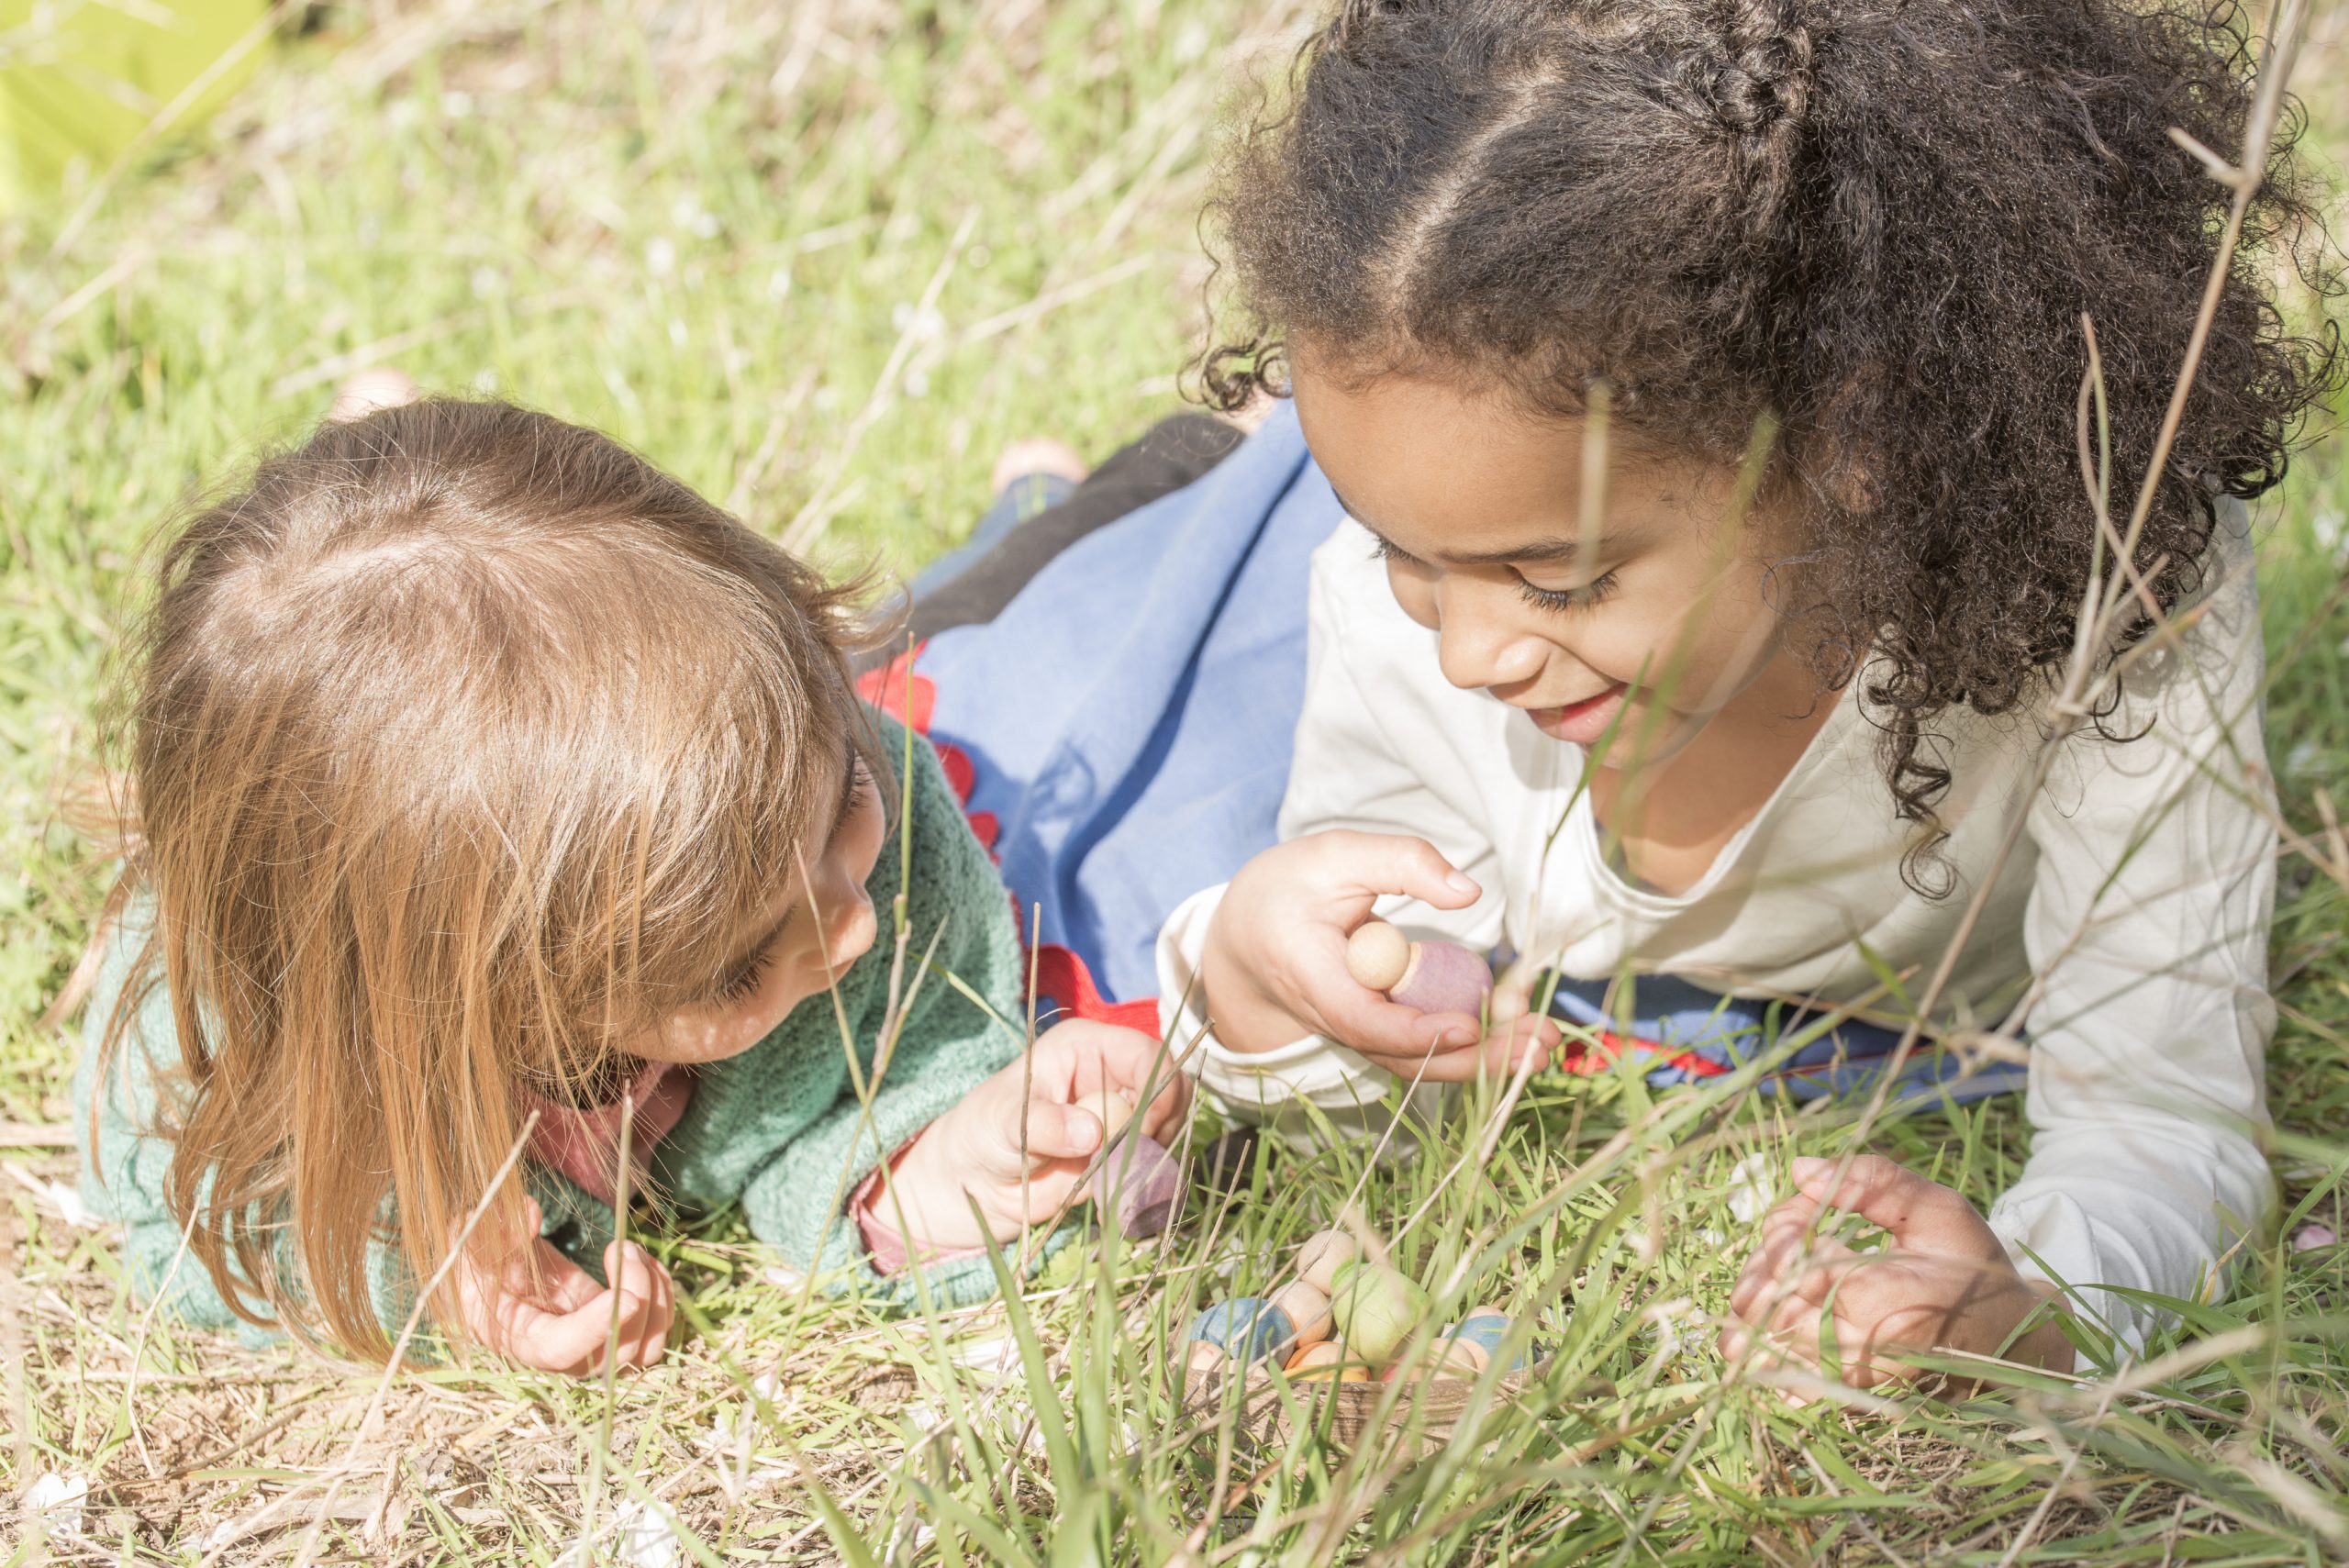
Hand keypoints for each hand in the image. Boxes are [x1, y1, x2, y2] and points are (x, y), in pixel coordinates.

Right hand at [448, 1197, 673, 1374]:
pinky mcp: (612, 1325)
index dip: (595, 1329)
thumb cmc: (478, 1255)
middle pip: (614, 1355)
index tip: (626, 1297)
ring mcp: (591, 1343)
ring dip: (656, 1300)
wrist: (492, 1267)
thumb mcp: (473, 1237)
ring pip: (644, 1350)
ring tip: (633, 1252)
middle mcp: (559, 1352)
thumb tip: (530, 1213)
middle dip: (636, 1299)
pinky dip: (662, 1294)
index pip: (559, 1350)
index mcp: (517, 1335)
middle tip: (623, 1248)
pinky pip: (654, 1329)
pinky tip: (641, 1259)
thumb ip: (495, 1227)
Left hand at [872, 1020, 1191, 1253]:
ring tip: (1113, 1175)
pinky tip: (1117, 1188)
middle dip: (1162, 1125)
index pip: (1146, 1053)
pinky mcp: (1127, 1148)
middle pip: (1172, 1088)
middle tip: (1130, 1157)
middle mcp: (1113, 1074)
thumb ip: (1045, 1124)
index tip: (1143, 1130)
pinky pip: (1157, 1160)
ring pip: (1172, 1125)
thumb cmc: (985, 1131)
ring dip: (1154, 1154)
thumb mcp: (1006, 1122)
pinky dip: (1148, 1177)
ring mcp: (1124, 1113)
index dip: (1156, 1089)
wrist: (979, 1180)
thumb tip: (1092, 1132)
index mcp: (1087, 1046)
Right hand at [1198, 830, 1556, 1077]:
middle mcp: (1331, 1018)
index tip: (1468, 1024)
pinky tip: (1520, 1032)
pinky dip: (1472, 1045)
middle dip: (1474, 1057)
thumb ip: (1401, 862)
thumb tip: (1469, 890)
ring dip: (1484, 1059)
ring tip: (1545, 1043)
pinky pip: (1423, 1048)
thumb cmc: (1288, 888)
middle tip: (1540, 1044)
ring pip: (1418, 1060)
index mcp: (1308, 974)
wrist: (1246, 936)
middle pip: (1402, 1056)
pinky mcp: (1376, 1032)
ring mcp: (1354, 1032)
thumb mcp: (1335, 855)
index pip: (1360, 1019)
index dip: (1414, 1031)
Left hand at [1721, 1155, 2073, 1388]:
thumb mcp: (1937, 1209)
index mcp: (1887, 1298)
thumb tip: (1800, 1168)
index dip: (1787, 1234)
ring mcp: (1848, 1381)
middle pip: (1769, 1305)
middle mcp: (1862, 1350)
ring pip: (1760, 1344)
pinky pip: (1777, 1375)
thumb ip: (1872, 1181)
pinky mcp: (1841, 1398)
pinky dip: (1765, 1341)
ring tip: (1782, 1271)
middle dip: (1766, 1261)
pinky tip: (1785, 1310)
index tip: (1803, 1214)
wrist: (2006, 1340)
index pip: (1797, 1266)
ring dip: (1756, 1300)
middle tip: (1792, 1237)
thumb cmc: (1970, 1267)